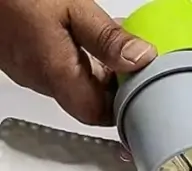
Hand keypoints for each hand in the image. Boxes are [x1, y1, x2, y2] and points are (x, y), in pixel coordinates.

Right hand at [0, 0, 155, 125]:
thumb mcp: (73, 8)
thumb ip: (107, 38)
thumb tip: (140, 59)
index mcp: (58, 75)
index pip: (98, 115)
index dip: (123, 109)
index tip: (142, 92)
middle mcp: (43, 81)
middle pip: (90, 104)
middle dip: (116, 91)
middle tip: (135, 70)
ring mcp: (33, 73)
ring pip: (78, 89)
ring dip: (102, 76)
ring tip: (118, 54)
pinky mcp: (27, 62)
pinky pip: (64, 74)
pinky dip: (84, 65)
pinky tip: (92, 45)